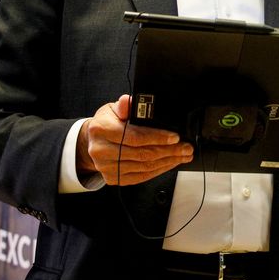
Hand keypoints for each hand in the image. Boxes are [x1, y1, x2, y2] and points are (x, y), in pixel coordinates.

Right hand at [76, 94, 193, 185]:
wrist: (92, 142)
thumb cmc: (106, 123)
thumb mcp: (112, 109)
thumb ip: (124, 106)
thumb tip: (129, 101)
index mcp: (101, 129)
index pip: (134, 137)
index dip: (157, 138)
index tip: (175, 137)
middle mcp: (101, 150)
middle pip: (141, 154)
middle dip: (169, 151)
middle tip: (186, 148)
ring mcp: (106, 167)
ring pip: (143, 167)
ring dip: (167, 162)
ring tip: (183, 155)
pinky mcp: (113, 178)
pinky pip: (140, 176)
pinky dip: (158, 170)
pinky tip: (170, 164)